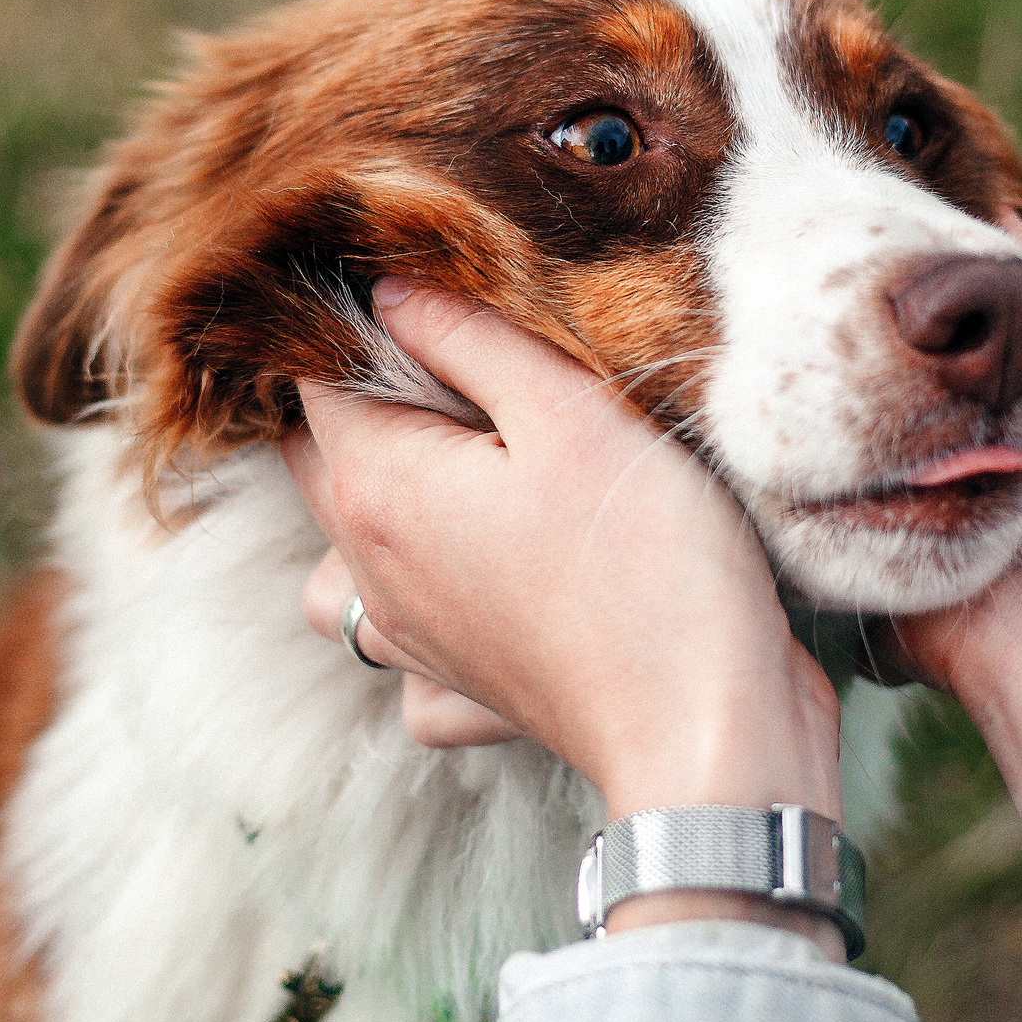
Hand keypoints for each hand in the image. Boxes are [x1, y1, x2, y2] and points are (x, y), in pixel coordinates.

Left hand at [280, 278, 848, 953]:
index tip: (431, 291)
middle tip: (463, 363)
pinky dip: (425, 632)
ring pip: (336, 572)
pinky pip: (408, 663)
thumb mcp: (571, 412)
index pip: (314, 377)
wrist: (706, 731)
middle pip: (316, 462)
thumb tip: (387, 292)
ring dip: (374, 518)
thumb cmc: (648, 562)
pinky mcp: (468, 694)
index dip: (360, 322)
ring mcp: (414, 643)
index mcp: (377, 486)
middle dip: (363, 402)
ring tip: (458, 480)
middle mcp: (371, 570)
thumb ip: (469, 339)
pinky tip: (488, 595)